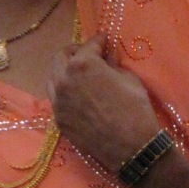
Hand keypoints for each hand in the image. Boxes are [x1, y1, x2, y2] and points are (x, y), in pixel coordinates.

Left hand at [48, 32, 159, 172]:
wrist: (132, 147)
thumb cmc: (135, 108)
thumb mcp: (128, 78)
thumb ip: (112, 64)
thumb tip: (107, 56)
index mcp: (82, 65)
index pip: (87, 45)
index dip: (98, 41)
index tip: (103, 40)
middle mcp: (63, 80)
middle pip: (61, 57)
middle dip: (75, 51)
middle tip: (88, 54)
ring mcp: (58, 101)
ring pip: (53, 77)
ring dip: (64, 71)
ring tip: (79, 74)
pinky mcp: (58, 119)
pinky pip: (56, 99)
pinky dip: (64, 92)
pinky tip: (77, 95)